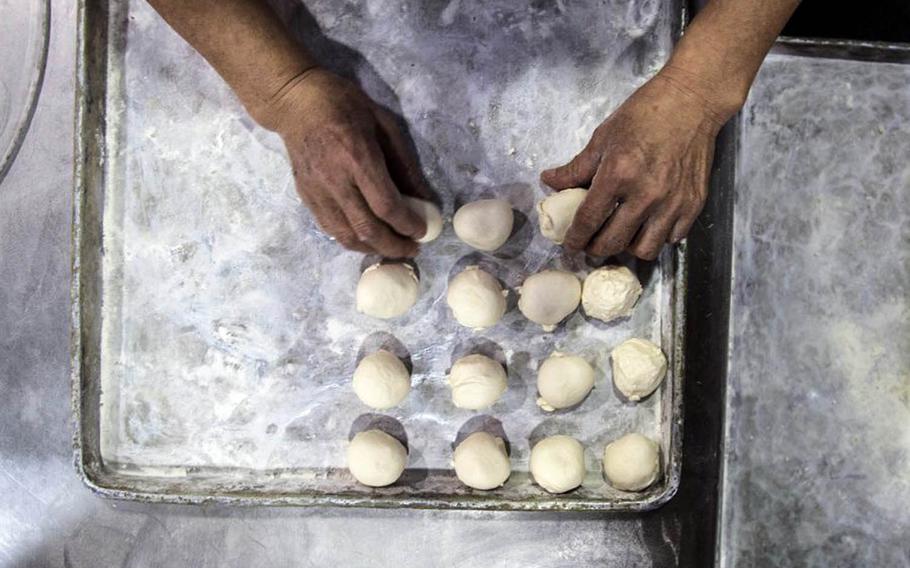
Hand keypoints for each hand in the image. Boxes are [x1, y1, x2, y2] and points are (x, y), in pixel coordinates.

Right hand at [263, 68, 430, 256]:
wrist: (294, 102)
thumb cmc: (344, 105)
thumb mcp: (384, 124)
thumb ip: (404, 164)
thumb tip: (423, 199)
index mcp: (358, 158)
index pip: (386, 206)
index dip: (407, 225)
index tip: (422, 232)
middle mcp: (336, 180)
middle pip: (367, 229)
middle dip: (394, 246)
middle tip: (411, 249)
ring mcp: (317, 191)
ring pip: (346, 236)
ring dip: (372, 249)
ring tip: (391, 247)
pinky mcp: (306, 197)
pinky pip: (330, 229)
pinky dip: (351, 240)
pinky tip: (367, 238)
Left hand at [540, 70, 725, 259]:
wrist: (691, 102)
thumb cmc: (644, 114)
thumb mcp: (603, 138)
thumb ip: (576, 168)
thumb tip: (550, 182)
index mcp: (617, 175)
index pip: (588, 220)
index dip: (575, 238)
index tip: (571, 245)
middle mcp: (645, 194)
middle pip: (613, 242)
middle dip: (596, 248)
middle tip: (592, 243)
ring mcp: (672, 202)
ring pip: (645, 249)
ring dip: (628, 248)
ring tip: (622, 236)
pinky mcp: (694, 204)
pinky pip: (672, 238)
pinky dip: (658, 237)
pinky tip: (649, 224)